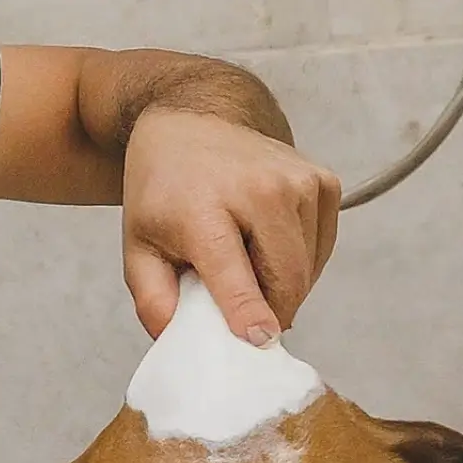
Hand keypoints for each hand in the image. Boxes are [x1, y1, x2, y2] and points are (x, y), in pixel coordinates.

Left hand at [120, 107, 340, 343]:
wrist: (193, 122)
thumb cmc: (166, 191)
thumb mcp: (138, 247)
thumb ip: (153, 299)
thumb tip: (176, 339)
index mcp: (205, 209)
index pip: (237, 275)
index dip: (249, 314)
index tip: (260, 340)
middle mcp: (259, 189)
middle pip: (286, 280)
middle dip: (270, 313)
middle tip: (245, 318)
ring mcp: (298, 182)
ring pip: (307, 270)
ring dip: (284, 287)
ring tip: (248, 268)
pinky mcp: (323, 182)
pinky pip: (322, 249)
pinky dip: (301, 263)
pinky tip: (268, 247)